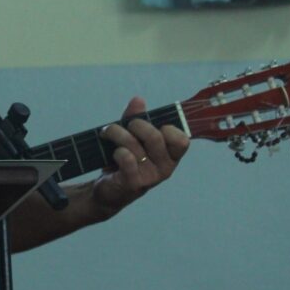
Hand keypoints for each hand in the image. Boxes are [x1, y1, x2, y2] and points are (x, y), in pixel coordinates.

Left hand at [92, 96, 189, 214]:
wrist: (108, 189)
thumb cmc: (125, 161)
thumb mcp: (132, 137)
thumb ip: (136, 118)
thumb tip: (138, 100)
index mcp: (170, 156)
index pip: (182, 140)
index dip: (168, 128)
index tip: (154, 124)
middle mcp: (165, 168)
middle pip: (155, 137)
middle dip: (137, 124)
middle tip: (126, 125)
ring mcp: (150, 177)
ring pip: (135, 145)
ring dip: (117, 133)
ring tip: (107, 132)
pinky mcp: (134, 184)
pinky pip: (126, 159)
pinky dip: (117, 151)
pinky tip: (113, 153)